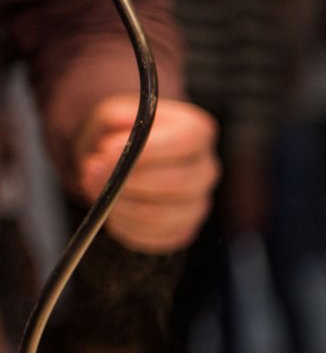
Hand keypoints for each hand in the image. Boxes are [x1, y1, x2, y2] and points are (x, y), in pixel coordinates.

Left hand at [74, 95, 218, 252]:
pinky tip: (111, 211)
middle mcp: (206, 170)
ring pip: (161, 215)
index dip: (146, 150)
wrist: (127, 158)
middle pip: (175, 183)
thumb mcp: (113, 114)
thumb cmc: (123, 133)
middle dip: (126, 181)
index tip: (107, 152)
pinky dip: (125, 227)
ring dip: (120, 207)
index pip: (184, 142)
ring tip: (97, 192)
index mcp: (197, 132)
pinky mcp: (184, 230)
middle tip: (92, 174)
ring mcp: (198, 204)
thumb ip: (112, 124)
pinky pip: (154, 238)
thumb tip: (112, 151)